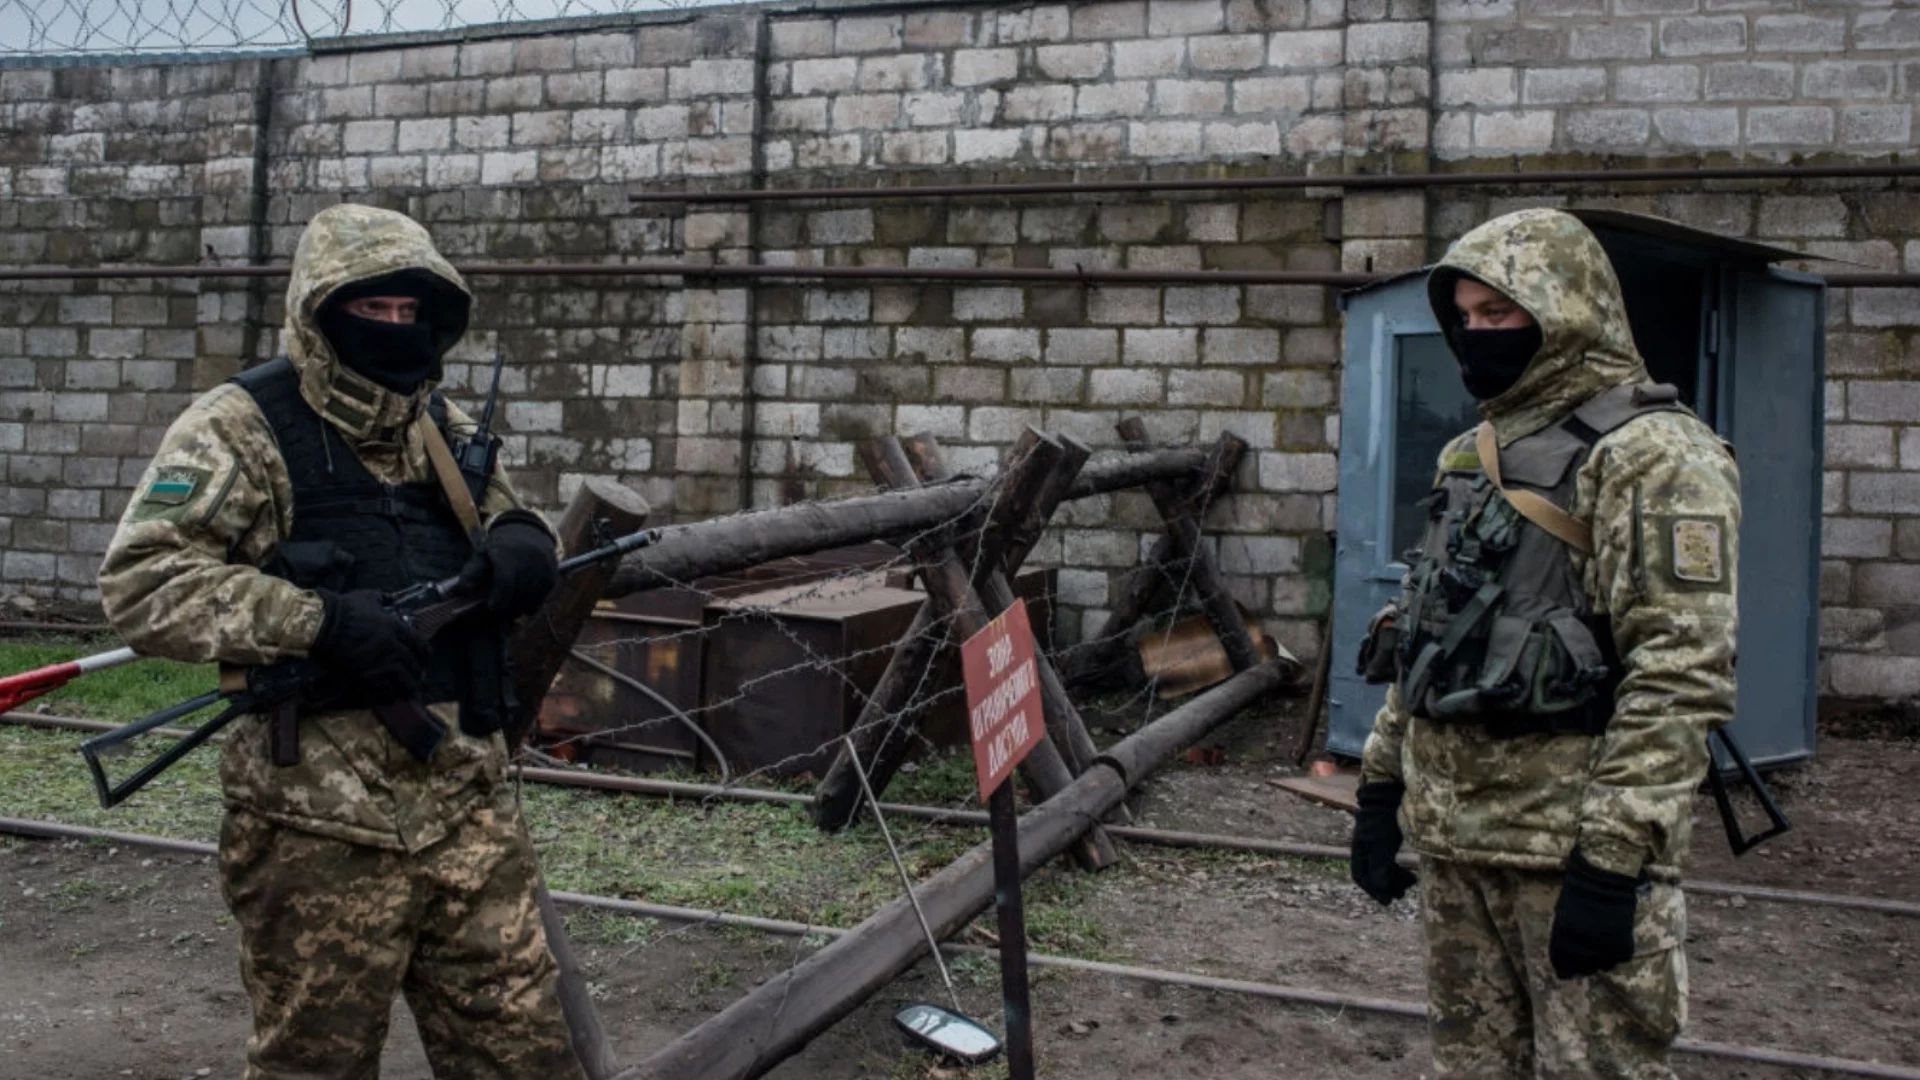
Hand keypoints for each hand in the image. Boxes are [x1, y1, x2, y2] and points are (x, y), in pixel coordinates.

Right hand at [310, 589, 429, 702]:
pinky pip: (383, 691)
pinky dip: (389, 696)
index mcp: (395, 628)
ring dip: (408, 688)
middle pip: (413, 666)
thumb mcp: (366, 598)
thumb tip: (388, 598)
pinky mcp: (364, 677)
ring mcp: (379, 664)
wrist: (320, 625)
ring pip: (403, 682)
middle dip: (417, 673)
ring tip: (409, 692)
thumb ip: (381, 599)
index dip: (425, 656)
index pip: (420, 645)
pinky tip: (390, 697)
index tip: (425, 660)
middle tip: (417, 678)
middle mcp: (391, 648)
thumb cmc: (343, 609)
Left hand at [458, 509, 558, 618]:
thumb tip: (458, 592)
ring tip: (509, 608)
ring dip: (519, 609)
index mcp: (508, 554)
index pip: (505, 582)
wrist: (527, 532)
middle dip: (507, 608)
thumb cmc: (499, 547)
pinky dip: (531, 605)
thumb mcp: (481, 554)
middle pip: (518, 594)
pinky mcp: (552, 576)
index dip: (498, 599)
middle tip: (498, 611)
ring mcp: (543, 568)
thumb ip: (470, 573)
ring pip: (531, 599)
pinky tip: (522, 604)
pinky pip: (541, 598)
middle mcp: (529, 560)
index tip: (491, 608)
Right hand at [1350, 780, 1418, 904]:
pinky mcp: (1387, 837)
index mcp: (1360, 849)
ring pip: (1382, 867)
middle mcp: (1365, 847)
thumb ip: (1380, 866)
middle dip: (1387, 886)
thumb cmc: (1384, 818)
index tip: (1388, 901)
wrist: (1389, 794)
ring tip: (1412, 882)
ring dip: (1395, 878)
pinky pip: (1389, 859)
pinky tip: (1410, 869)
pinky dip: (1398, 868)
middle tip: (1402, 894)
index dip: (1374, 890)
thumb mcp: (1382, 844)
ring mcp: (1376, 842)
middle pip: (1372, 873)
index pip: (1361, 876)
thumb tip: (1381, 889)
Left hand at [1550, 849, 1639, 977]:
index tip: (1565, 972)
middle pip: (1583, 968)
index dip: (1563, 969)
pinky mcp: (1623, 945)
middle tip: (1584, 962)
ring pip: (1602, 966)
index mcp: (1564, 937)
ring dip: (1600, 960)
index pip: (1561, 963)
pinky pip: (1619, 957)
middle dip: (1582, 966)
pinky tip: (1613, 942)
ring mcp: (1604, 947)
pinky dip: (1616, 953)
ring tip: (1600, 950)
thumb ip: (1563, 935)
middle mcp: (1582, 946)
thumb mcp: (1563, 913)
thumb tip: (1564, 954)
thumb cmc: (1578, 891)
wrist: (1604, 878)